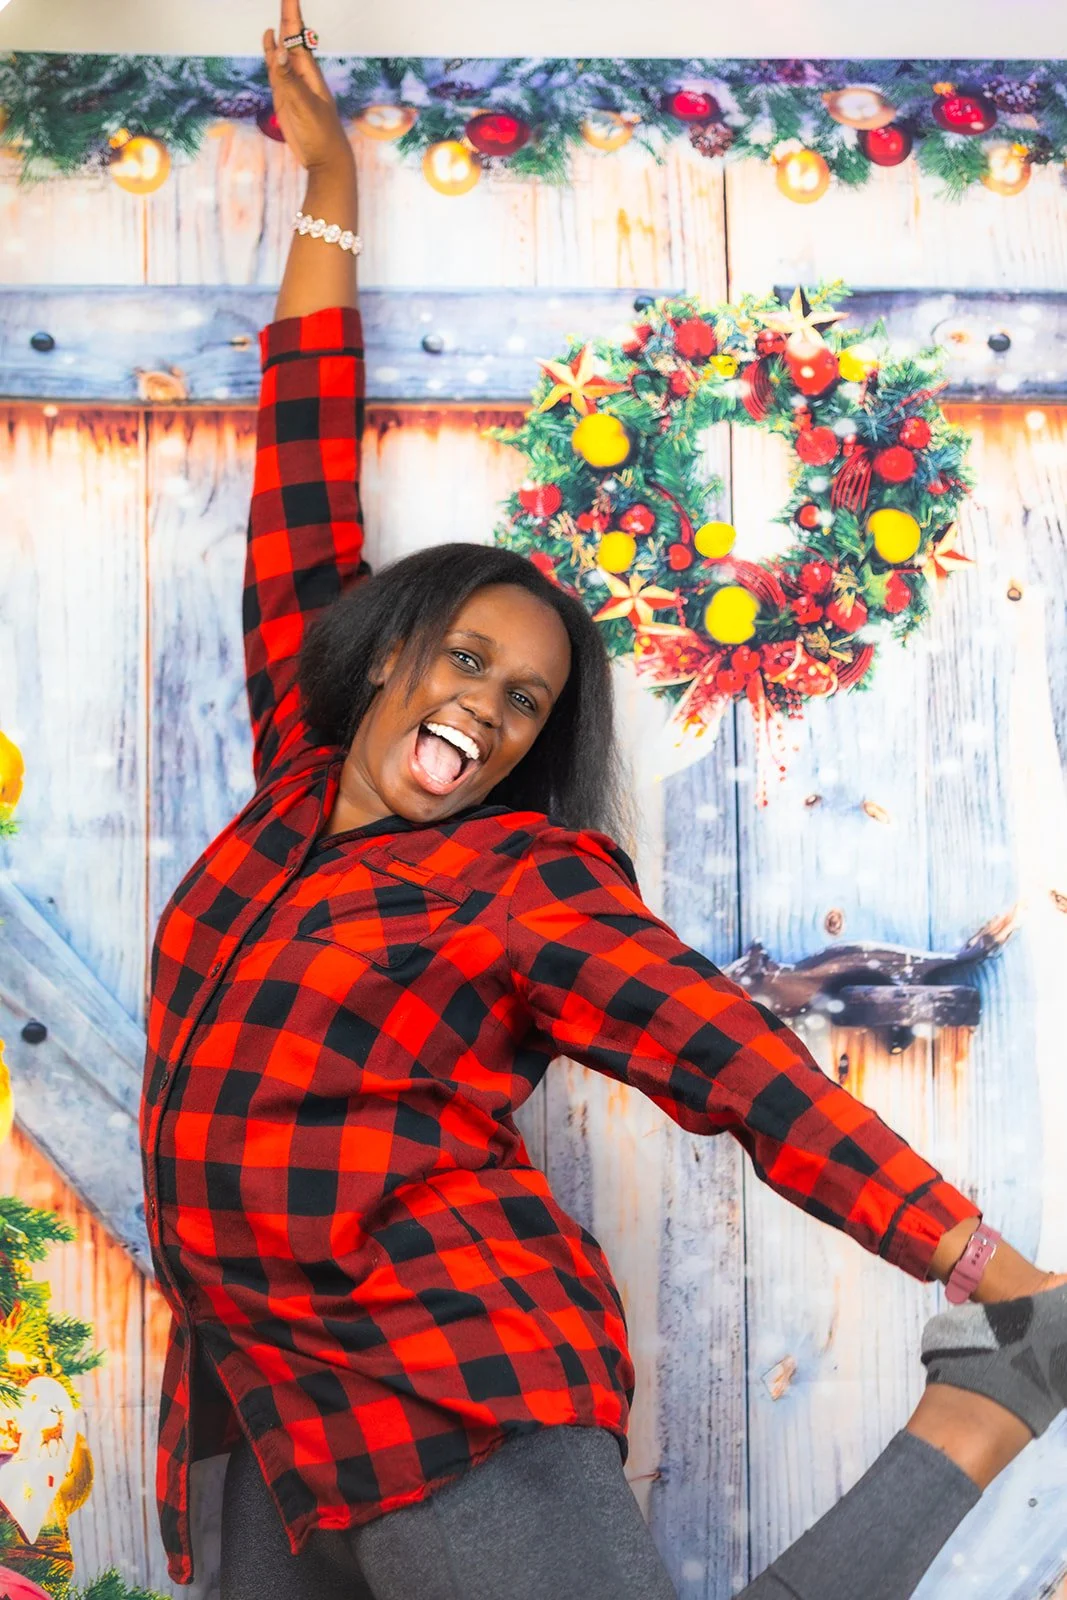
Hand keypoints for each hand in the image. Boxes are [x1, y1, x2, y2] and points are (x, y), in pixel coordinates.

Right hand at [263, 1, 351, 170]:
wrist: (323, 158)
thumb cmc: (320, 132)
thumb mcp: (304, 105)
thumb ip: (289, 78)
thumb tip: (278, 48)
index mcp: (308, 71)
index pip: (298, 35)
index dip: (292, 13)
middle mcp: (300, 72)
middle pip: (291, 37)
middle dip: (288, 15)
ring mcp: (291, 82)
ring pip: (282, 49)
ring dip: (280, 29)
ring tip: (282, 8)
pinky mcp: (284, 95)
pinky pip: (275, 68)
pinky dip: (271, 52)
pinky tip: (269, 40)